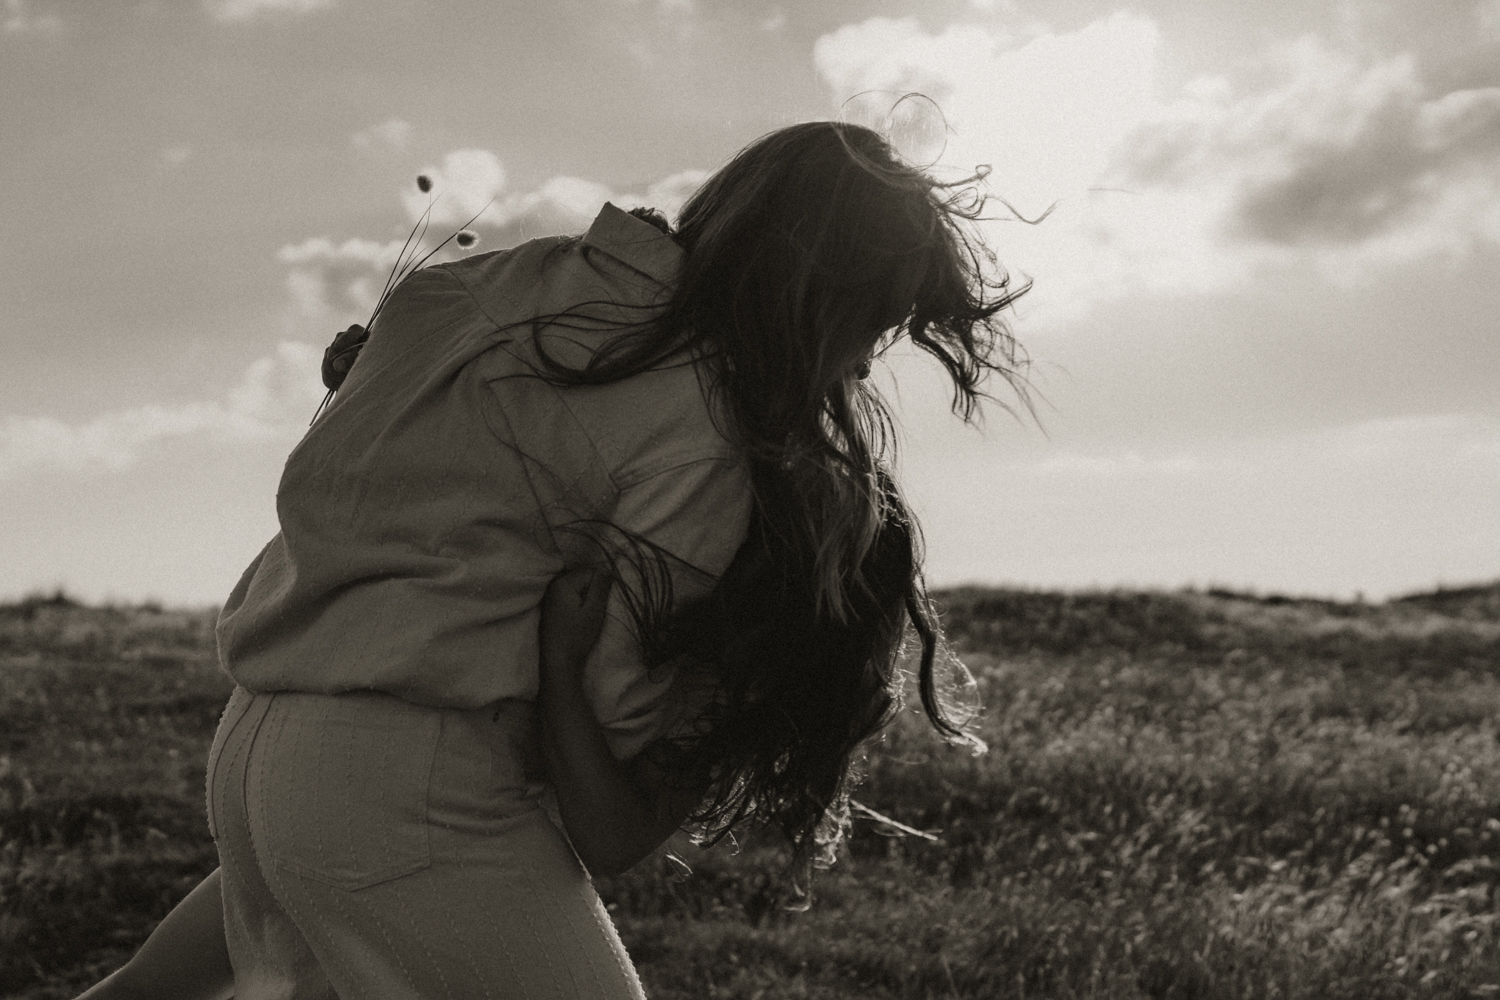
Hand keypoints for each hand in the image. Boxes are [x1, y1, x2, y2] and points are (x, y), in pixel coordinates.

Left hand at [539, 566, 613, 683]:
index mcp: (563, 583)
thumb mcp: (594, 610)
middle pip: (583, 578)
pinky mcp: (551, 606)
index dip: (601, 587)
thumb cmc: (577, 637)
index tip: (601, 604)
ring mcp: (550, 596)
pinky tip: (578, 619)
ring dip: (587, 598)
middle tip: (594, 611)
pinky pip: (570, 596)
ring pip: (578, 587)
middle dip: (593, 591)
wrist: (558, 662)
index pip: (591, 572)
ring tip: (586, 617)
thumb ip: (600, 586)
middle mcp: (553, 585)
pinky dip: (578, 603)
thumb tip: (607, 566)